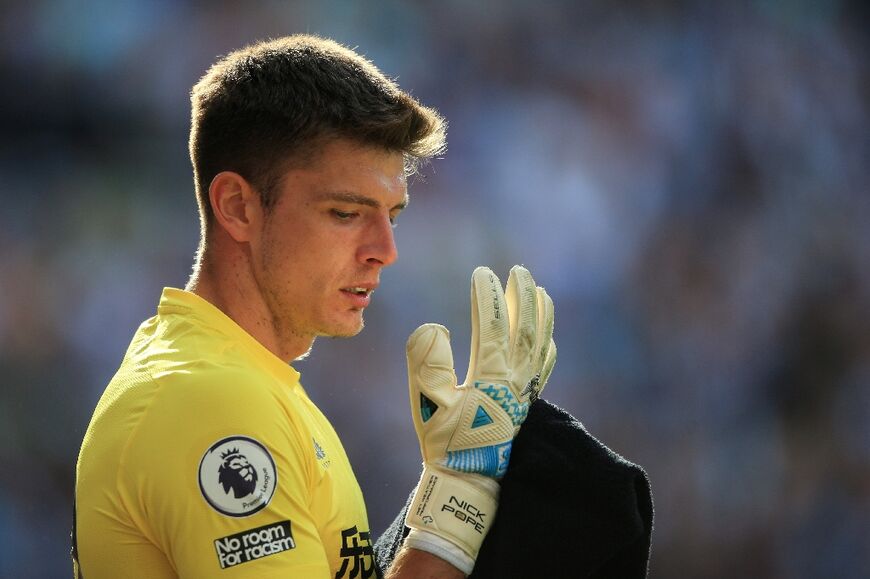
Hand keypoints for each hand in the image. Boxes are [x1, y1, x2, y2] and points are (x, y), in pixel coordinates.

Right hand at [403, 265, 555, 573]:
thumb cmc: (445, 444)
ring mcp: (524, 394)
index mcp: (492, 377)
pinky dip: (547, 349)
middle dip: (522, 297)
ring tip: (539, 292)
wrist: (468, 483)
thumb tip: (436, 327)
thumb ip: (427, 362)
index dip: (488, 296)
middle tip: (518, 270)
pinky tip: (547, 339)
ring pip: (539, 346)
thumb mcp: (427, 403)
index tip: (481, 272)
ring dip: (540, 316)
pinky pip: (543, 370)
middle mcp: (515, 382)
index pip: (494, 326)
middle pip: (525, 329)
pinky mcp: (525, 406)